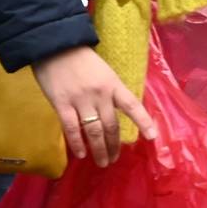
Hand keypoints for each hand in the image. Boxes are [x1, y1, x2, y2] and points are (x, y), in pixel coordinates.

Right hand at [32, 46, 156, 167]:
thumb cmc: (80, 59)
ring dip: (99, 149)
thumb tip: (113, 113)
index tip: (152, 137)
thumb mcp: (103, 71)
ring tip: (102, 162)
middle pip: (112, 125)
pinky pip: (71, 128)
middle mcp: (100, 94)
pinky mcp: (62, 104)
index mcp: (113, 84)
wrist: (54, 45)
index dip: (143, 122)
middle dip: (114, 145)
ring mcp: (81, 100)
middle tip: (114, 159)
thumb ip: (109, 91)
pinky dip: (77, 143)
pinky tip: (81, 153)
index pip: (132, 105)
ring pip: (94, 131)